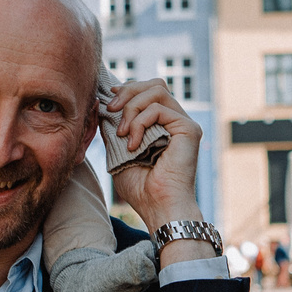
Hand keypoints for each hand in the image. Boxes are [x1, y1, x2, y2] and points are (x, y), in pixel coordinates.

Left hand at [103, 79, 205, 246]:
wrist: (158, 207)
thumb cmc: (141, 188)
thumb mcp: (118, 151)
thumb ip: (115, 128)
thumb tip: (102, 104)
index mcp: (162, 124)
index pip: (148, 92)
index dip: (127, 90)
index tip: (108, 101)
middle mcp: (175, 121)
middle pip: (154, 84)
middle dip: (128, 92)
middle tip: (111, 109)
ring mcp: (183, 123)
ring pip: (156, 90)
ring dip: (132, 107)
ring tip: (122, 133)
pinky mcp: (188, 128)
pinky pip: (159, 109)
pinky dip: (139, 123)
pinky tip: (133, 144)